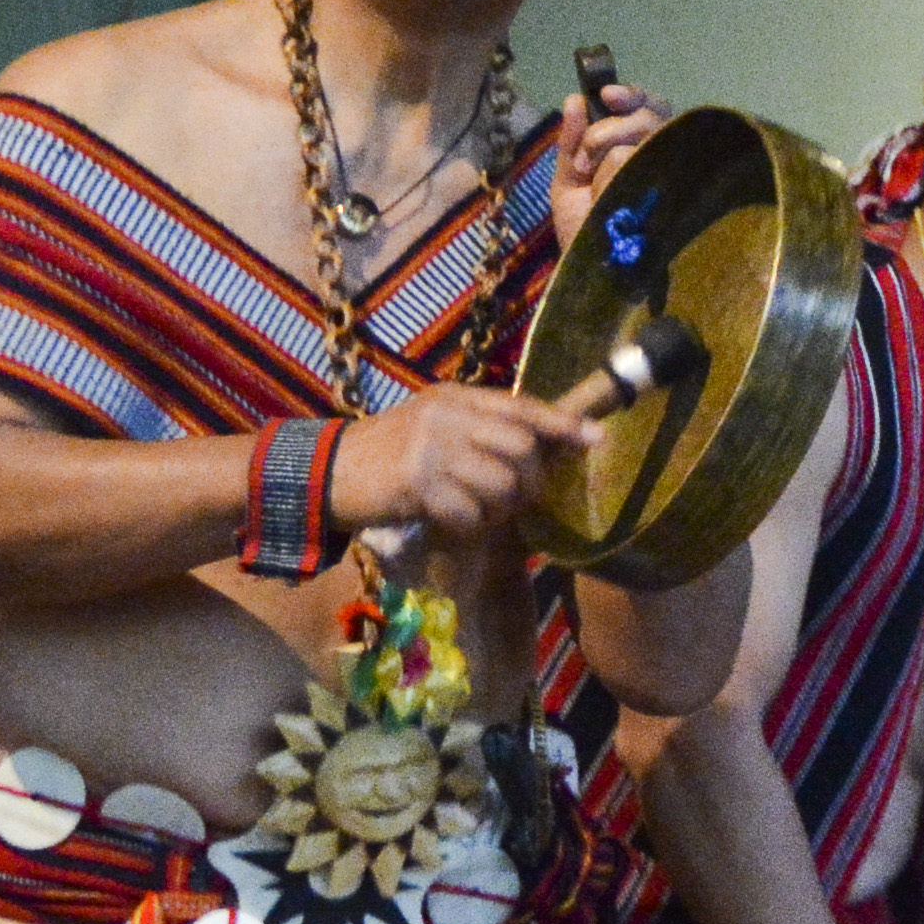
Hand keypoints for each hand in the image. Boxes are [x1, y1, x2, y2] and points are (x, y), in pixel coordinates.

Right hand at [329, 382, 596, 544]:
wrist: (327, 471)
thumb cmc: (389, 452)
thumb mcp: (434, 425)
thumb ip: (481, 429)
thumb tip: (543, 448)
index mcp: (455, 397)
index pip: (522, 406)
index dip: (562, 424)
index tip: (595, 439)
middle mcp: (447, 416)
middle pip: (522, 447)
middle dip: (531, 482)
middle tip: (516, 499)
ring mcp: (431, 449)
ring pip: (503, 483)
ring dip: (501, 508)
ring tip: (480, 512)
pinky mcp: (417, 484)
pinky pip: (471, 513)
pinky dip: (470, 526)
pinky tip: (454, 522)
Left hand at [544, 85, 668, 243]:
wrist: (587, 272)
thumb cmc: (582, 230)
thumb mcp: (568, 182)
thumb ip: (571, 142)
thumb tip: (575, 99)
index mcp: (637, 149)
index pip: (649, 106)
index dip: (633, 94)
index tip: (607, 96)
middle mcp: (659, 158)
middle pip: (649, 114)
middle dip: (608, 129)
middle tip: (587, 159)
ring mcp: (669, 177)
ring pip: (641, 138)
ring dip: (605, 160)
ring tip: (594, 190)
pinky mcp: (675, 196)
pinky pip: (640, 163)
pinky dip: (612, 178)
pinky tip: (608, 199)